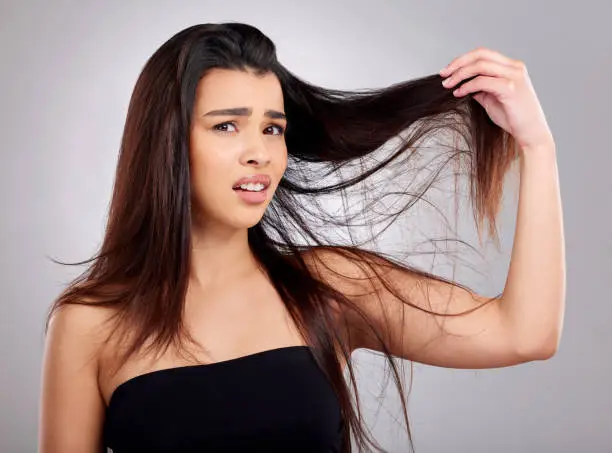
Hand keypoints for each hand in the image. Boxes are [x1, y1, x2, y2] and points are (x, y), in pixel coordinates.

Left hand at [440, 47, 554, 150]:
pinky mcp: (511, 88)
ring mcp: (514, 76)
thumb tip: (461, 83)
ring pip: (480, 65)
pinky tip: (459, 93)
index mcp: (511, 66)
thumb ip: (480, 88)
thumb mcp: (491, 98)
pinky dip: (467, 86)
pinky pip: (483, 81)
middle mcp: (514, 67)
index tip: (448, 70)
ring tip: (448, 85)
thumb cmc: (512, 117)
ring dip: (460, 74)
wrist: (530, 133)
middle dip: (458, 63)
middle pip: (481, 55)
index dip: (463, 59)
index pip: (483, 54)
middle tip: (443, 75)